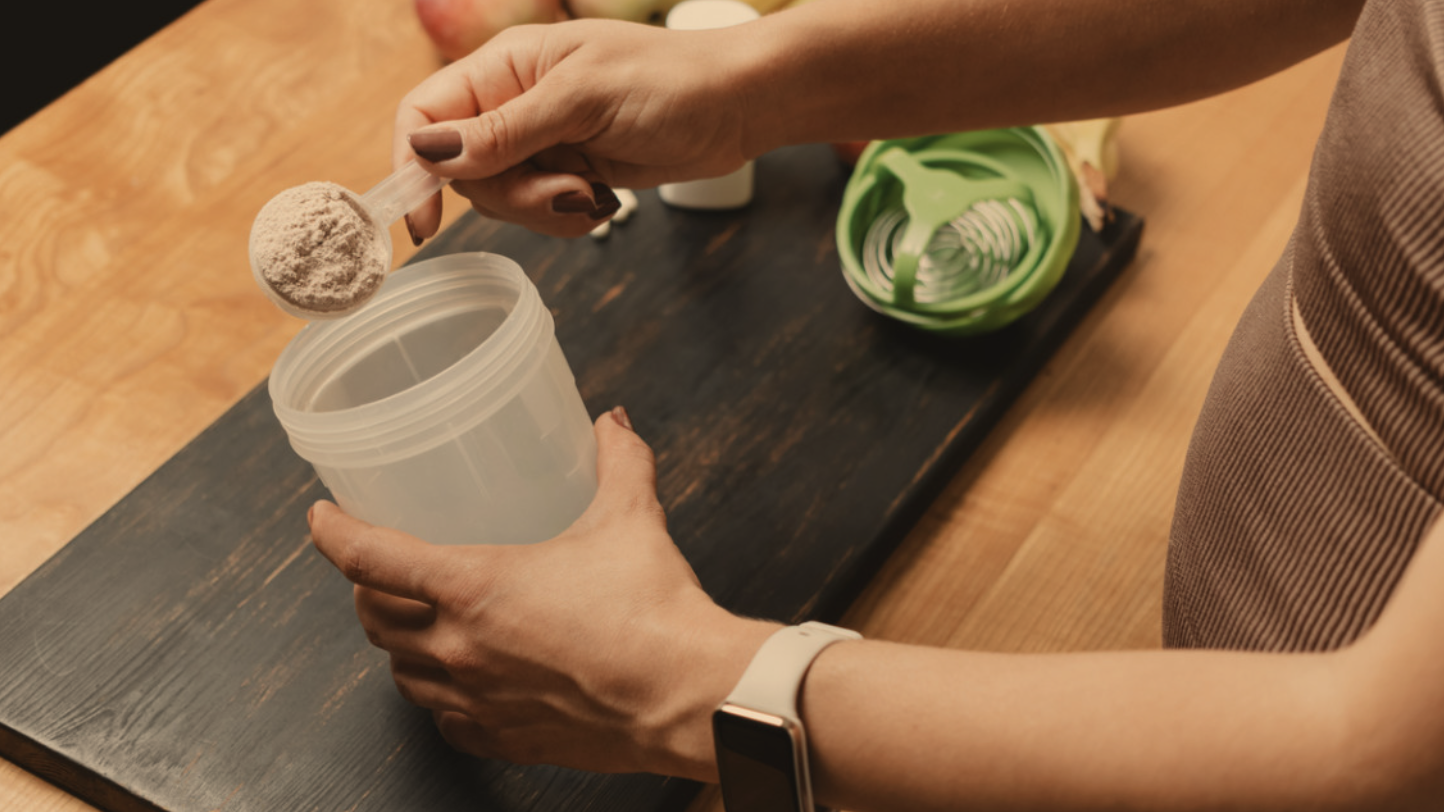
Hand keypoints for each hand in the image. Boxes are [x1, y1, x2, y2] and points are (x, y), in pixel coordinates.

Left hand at [309, 407, 776, 778]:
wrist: (688, 695)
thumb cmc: (654, 613)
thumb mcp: (630, 518)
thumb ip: (618, 462)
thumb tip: (613, 424)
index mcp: (474, 586)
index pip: (369, 557)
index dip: (332, 532)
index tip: (320, 516)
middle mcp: (461, 647)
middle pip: (374, 620)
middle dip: (366, 591)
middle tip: (377, 571)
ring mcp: (478, 699)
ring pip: (402, 676)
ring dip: (398, 647)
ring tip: (413, 626)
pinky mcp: (506, 737)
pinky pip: (447, 722)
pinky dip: (440, 700)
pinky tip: (459, 689)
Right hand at [394, 18, 759, 238]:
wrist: (737, 105)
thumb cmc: (670, 80)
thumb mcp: (582, 100)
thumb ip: (506, 132)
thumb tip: (431, 154)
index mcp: (504, 67)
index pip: (424, 115)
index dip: (414, 167)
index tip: (425, 219)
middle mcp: (513, 104)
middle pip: (462, 172)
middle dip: (508, 195)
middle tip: (566, 189)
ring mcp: (541, 142)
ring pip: (500, 199)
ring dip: (542, 209)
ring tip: (592, 192)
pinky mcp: (568, 172)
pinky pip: (539, 211)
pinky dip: (566, 217)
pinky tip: (603, 198)